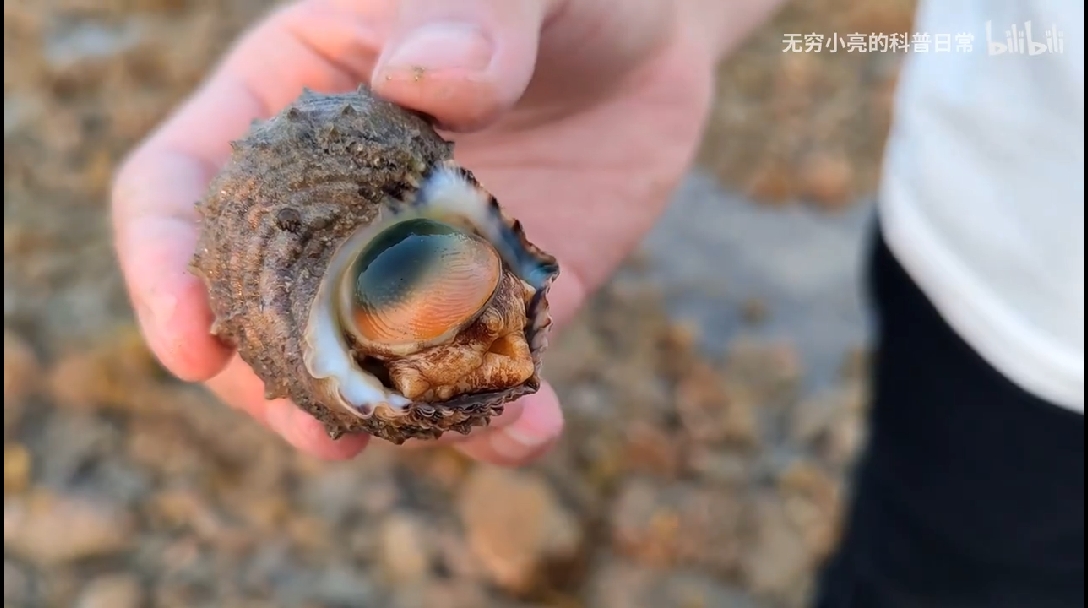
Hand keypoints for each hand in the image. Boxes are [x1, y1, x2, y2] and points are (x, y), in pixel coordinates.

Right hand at [111, 0, 720, 464]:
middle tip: (320, 432)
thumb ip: (466, 8)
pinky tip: (530, 424)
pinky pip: (485, 369)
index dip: (165, 268)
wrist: (645, 33)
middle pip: (264, 310)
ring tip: (416, 442)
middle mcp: (340, 203)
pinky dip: (500, 412)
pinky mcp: (503, 298)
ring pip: (367, 362)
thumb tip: (426, 83)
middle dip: (278, 382)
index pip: (183, 191)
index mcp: (291, 108)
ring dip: (383, 418)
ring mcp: (420, 262)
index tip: (189, 345)